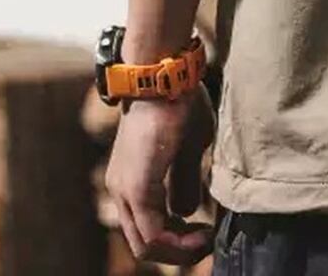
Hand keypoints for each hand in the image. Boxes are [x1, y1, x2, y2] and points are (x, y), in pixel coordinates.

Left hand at [105, 86, 215, 265]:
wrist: (165, 76)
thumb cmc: (179, 103)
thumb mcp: (188, 148)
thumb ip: (184, 181)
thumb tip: (186, 212)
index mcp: (131, 180)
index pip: (148, 227)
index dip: (178, 240)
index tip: (206, 232)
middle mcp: (120, 190)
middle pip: (144, 245)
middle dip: (179, 252)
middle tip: (207, 242)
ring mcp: (125, 190)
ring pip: (146, 244)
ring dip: (180, 250)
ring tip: (206, 239)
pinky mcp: (137, 187)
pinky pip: (152, 233)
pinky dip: (178, 242)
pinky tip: (202, 231)